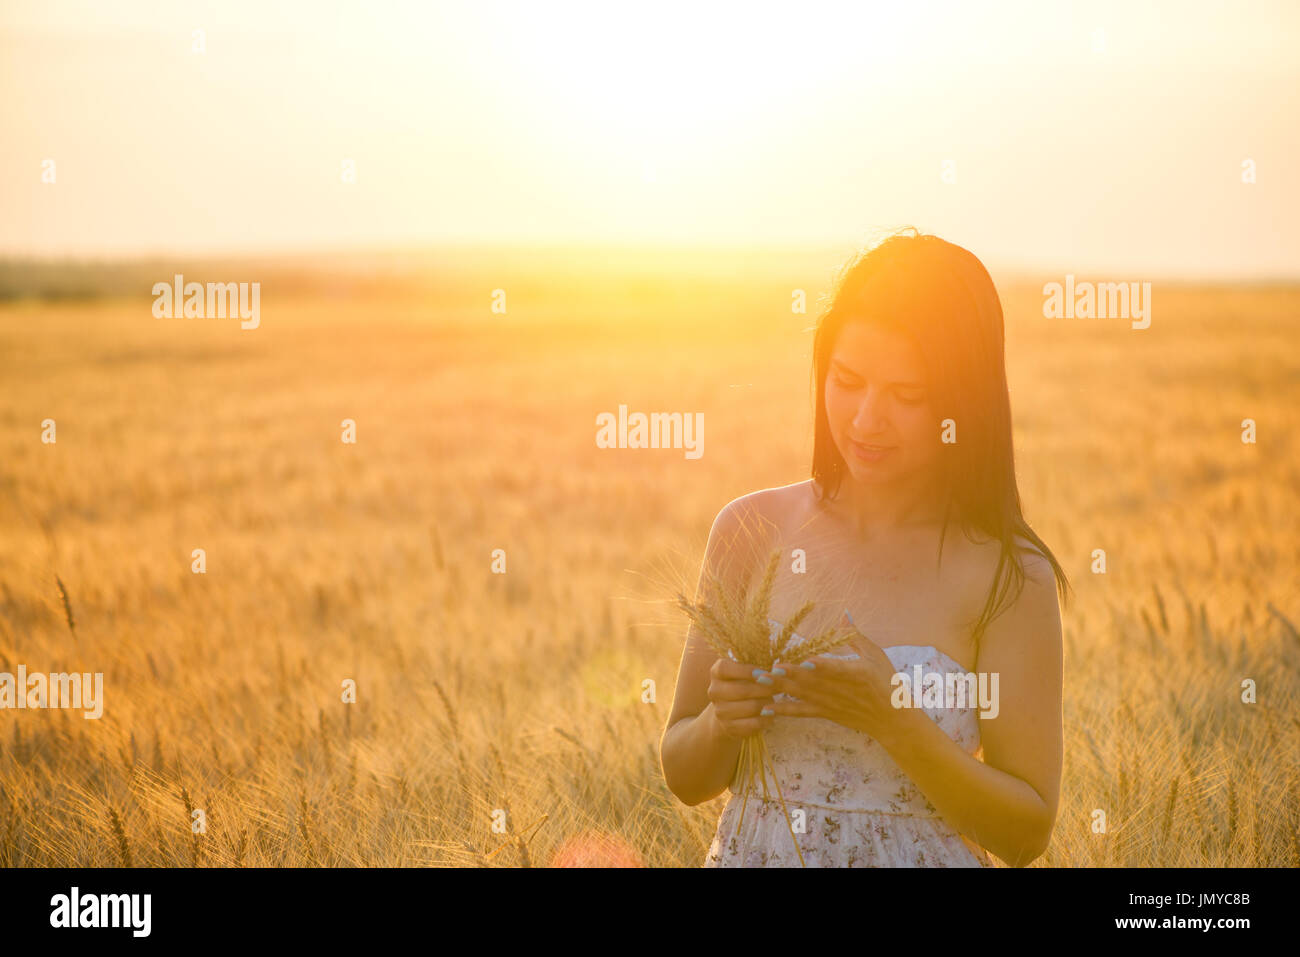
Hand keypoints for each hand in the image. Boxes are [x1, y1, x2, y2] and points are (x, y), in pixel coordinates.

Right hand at [706, 656, 776, 739]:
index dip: (744, 671)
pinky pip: (753, 723)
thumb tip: (778, 671)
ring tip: (774, 700)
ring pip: (750, 707)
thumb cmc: (743, 683)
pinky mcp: (729, 727)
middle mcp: (714, 691)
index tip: (763, 672)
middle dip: (764, 689)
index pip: (724, 669)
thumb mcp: (746, 672)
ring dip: (767, 704)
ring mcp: (720, 711)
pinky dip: (766, 718)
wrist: (729, 710)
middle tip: (778, 687)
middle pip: (741, 690)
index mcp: (716, 673)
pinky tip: (771, 713)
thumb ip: (757, 669)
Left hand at [767, 611, 912, 745]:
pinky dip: (783, 710)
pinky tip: (765, 707)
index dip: (820, 667)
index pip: (836, 670)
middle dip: (790, 675)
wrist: (892, 720)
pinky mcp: (825, 713)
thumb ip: (855, 636)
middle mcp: (841, 690)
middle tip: (769, 668)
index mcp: (857, 674)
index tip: (804, 662)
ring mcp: (831, 703)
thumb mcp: (875, 655)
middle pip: (812, 682)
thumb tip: (843, 614)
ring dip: (781, 688)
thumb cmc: (887, 682)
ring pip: (802, 695)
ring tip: (761, 681)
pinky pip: (801, 712)